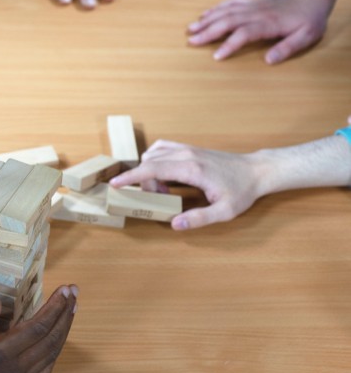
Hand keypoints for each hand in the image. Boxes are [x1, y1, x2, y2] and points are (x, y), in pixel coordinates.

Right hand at [0, 287, 77, 372]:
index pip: (38, 327)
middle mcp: (14, 370)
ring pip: (51, 355)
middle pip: (51, 340)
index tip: (65, 288)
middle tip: (74, 292)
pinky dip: (55, 353)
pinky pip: (44, 371)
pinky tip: (55, 343)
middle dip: (66, 314)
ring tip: (70, 311)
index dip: (54, 306)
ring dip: (64, 331)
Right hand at [110, 140, 264, 229]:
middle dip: (143, 181)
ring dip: (150, 172)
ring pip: (153, 154)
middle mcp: (186, 154)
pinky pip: (162, 148)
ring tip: (164, 190)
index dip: (131, 177)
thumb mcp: (225, 211)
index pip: (152, 169)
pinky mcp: (189, 148)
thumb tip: (174, 223)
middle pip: (149, 162)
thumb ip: (199, 218)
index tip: (114, 184)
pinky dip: (154, 159)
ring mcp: (187, 149)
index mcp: (191, 169)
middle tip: (158, 199)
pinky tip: (162, 173)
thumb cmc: (242, 191)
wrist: (258, 170)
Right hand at [187, 0, 329, 63]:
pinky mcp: (251, 2)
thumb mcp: (306, 36)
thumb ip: (287, 48)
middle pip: (228, 21)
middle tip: (191, 41)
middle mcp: (256, 13)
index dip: (229, 45)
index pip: (244, 33)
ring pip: (225, 12)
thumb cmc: (310, 18)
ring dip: (207, 20)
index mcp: (268, 23)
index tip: (216, 57)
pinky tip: (205, 15)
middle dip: (208, 32)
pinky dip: (216, 9)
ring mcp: (252, 6)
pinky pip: (230, 3)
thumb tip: (268, 60)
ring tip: (190, 28)